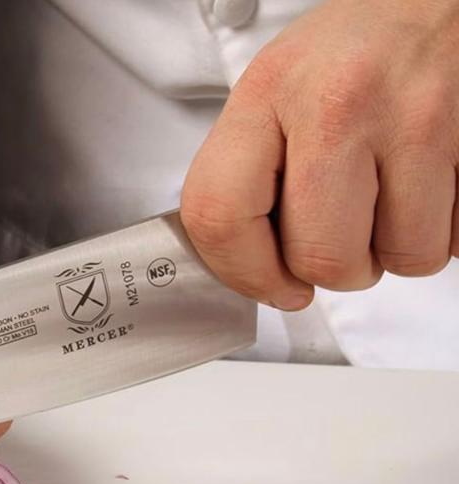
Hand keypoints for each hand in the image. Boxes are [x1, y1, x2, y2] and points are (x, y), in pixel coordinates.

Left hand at [181, 0, 457, 309]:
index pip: (220, 214)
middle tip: (342, 231)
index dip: (243, 272)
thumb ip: (246, 174)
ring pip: (400, 258)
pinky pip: (458, 239)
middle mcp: (338, 104)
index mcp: (269, 93)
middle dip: (334, 266)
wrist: (436, 2)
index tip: (271, 284)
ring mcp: (416, 120)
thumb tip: (246, 266)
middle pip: (321, 257)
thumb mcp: (275, 91)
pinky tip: (429, 183)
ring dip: (395, 247)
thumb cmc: (352, 53)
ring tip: (390, 195)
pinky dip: (444, 228)